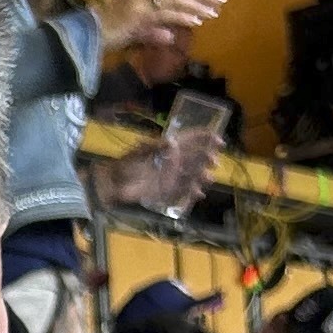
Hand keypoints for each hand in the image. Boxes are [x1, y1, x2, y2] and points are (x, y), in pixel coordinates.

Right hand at [101, 0, 225, 51]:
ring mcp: (141, 4)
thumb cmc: (106, 33)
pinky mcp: (138, 16)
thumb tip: (170, 35)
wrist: (85, 37)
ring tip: (213, 11)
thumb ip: (153, 31)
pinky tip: (196, 20)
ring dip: (196, 4)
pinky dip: (182, 16)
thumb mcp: (135, 31)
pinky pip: (165, 14)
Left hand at [102, 123, 222, 208]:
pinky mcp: (168, 190)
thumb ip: (158, 148)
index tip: (218, 141)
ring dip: (202, 176)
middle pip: (196, 157)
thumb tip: (173, 142)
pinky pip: (184, 191)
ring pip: (193, 175)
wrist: (114, 184)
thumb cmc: (127, 164)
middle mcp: (174, 161)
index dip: (206, 138)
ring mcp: (172, 176)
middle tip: (214, 162)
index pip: (192, 139)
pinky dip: (192, 192)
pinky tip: (199, 194)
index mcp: (169, 148)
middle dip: (207, 158)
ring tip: (208, 178)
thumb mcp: (141, 153)